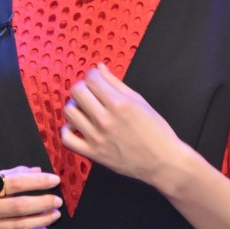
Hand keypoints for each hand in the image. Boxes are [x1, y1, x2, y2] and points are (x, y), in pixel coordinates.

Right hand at [0, 166, 61, 228]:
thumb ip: (12, 175)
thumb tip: (39, 171)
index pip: (13, 183)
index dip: (37, 182)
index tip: (55, 180)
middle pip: (18, 206)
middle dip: (43, 203)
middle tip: (58, 201)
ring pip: (19, 226)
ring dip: (42, 220)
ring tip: (55, 214)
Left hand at [61, 62, 180, 183]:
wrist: (163, 161)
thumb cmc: (156, 131)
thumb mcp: (139, 101)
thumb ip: (116, 83)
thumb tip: (99, 67)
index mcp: (119, 103)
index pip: (91, 79)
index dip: (93, 76)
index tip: (98, 81)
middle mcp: (105, 119)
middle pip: (77, 92)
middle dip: (83, 88)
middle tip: (92, 94)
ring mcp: (97, 137)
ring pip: (69, 112)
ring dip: (76, 106)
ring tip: (86, 110)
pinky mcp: (93, 154)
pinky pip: (67, 138)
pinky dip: (68, 130)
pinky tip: (78, 126)